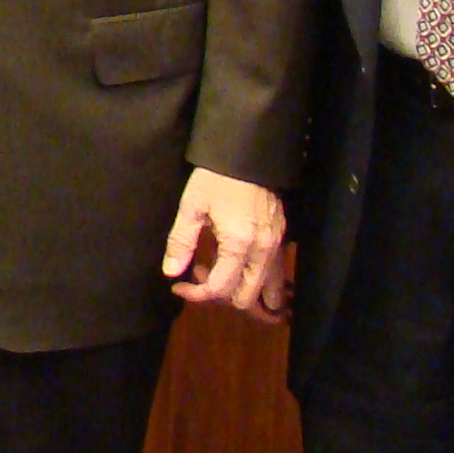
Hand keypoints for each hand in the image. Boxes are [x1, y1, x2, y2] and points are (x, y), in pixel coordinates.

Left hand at [162, 169, 286, 318]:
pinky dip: (257, 280)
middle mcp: (263, 252)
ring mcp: (277, 246)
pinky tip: (236, 263)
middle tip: (199, 272)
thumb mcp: (191, 207)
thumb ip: (181, 242)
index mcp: (239, 245)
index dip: (196, 294)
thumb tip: (171, 272)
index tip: (178, 285)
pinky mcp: (282, 239)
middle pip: (247, 298)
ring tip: (220, 271)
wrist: (247, 154)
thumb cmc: (215, 178)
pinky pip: (275, 274)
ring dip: (242, 292)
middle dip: (220, 295)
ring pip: (268, 291)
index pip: (220, 289)